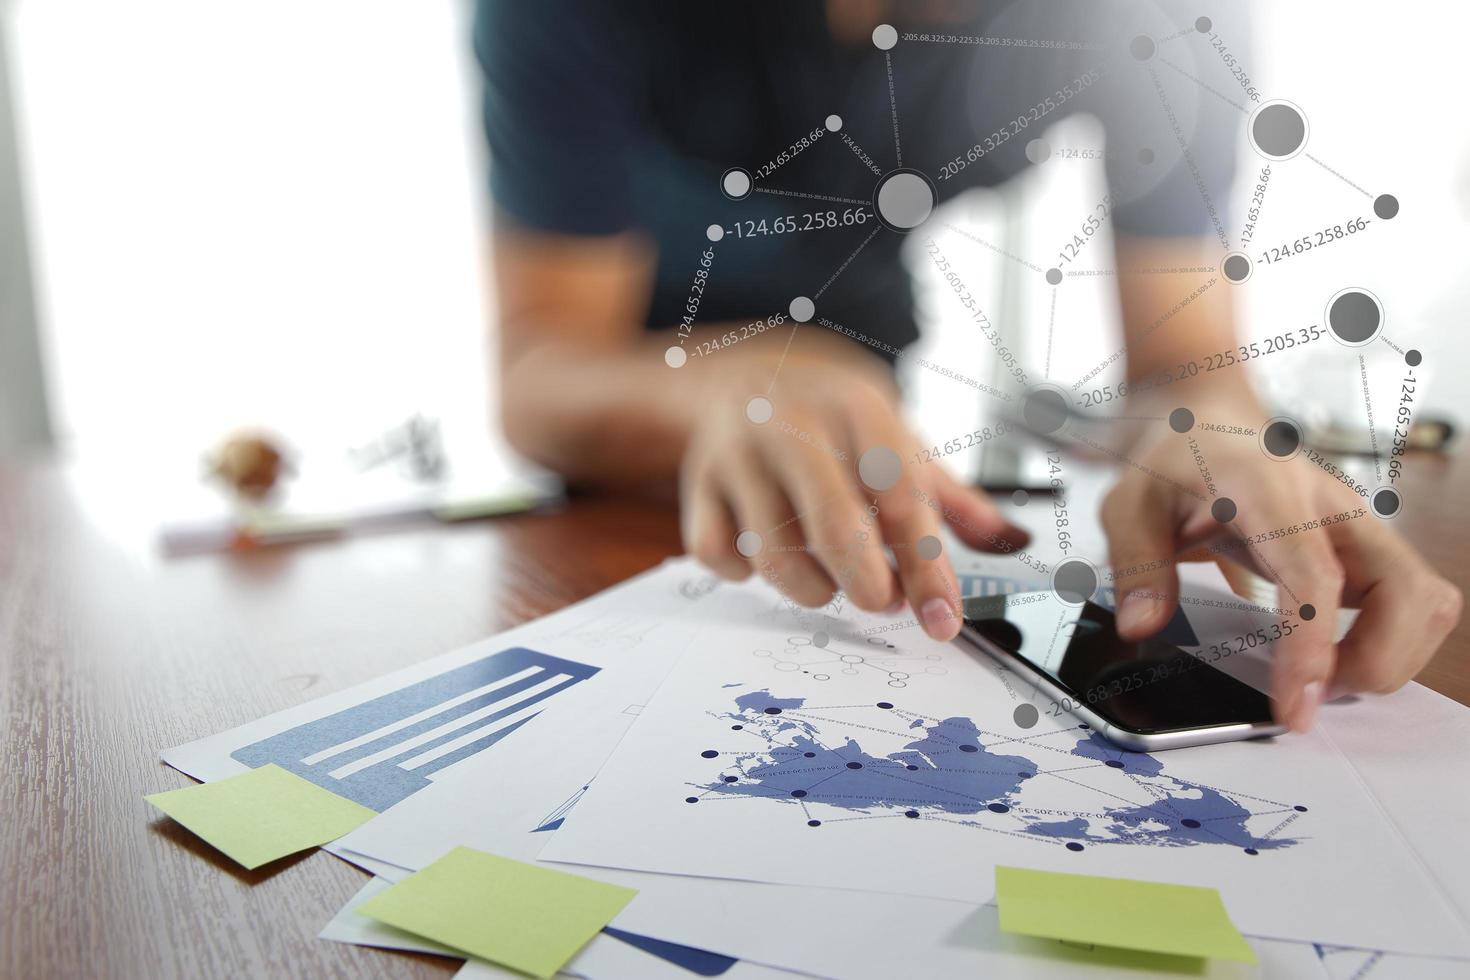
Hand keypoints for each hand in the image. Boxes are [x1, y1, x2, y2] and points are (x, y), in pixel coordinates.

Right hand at [680, 352, 1028, 639]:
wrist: (741, 371)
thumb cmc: (832, 419)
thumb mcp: (896, 437)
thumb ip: (953, 497)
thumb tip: (1011, 542)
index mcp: (857, 408)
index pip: (902, 498)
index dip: (927, 568)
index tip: (943, 621)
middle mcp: (792, 425)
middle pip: (836, 528)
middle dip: (869, 587)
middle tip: (883, 601)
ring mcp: (737, 455)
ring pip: (776, 557)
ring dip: (814, 587)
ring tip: (830, 576)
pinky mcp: (697, 484)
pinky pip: (722, 558)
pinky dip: (749, 574)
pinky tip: (768, 553)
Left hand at [1102, 390, 1461, 731]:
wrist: (1209, 423)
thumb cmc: (1176, 461)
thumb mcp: (1128, 504)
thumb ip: (1136, 564)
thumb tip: (1143, 626)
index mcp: (1272, 491)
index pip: (1315, 577)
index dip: (1314, 648)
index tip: (1296, 707)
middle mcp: (1334, 507)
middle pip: (1410, 593)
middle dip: (1374, 663)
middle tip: (1308, 691)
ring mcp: (1360, 528)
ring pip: (1426, 603)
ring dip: (1387, 657)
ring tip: (1319, 675)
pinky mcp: (1369, 549)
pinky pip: (1413, 604)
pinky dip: (1389, 643)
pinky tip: (1333, 654)